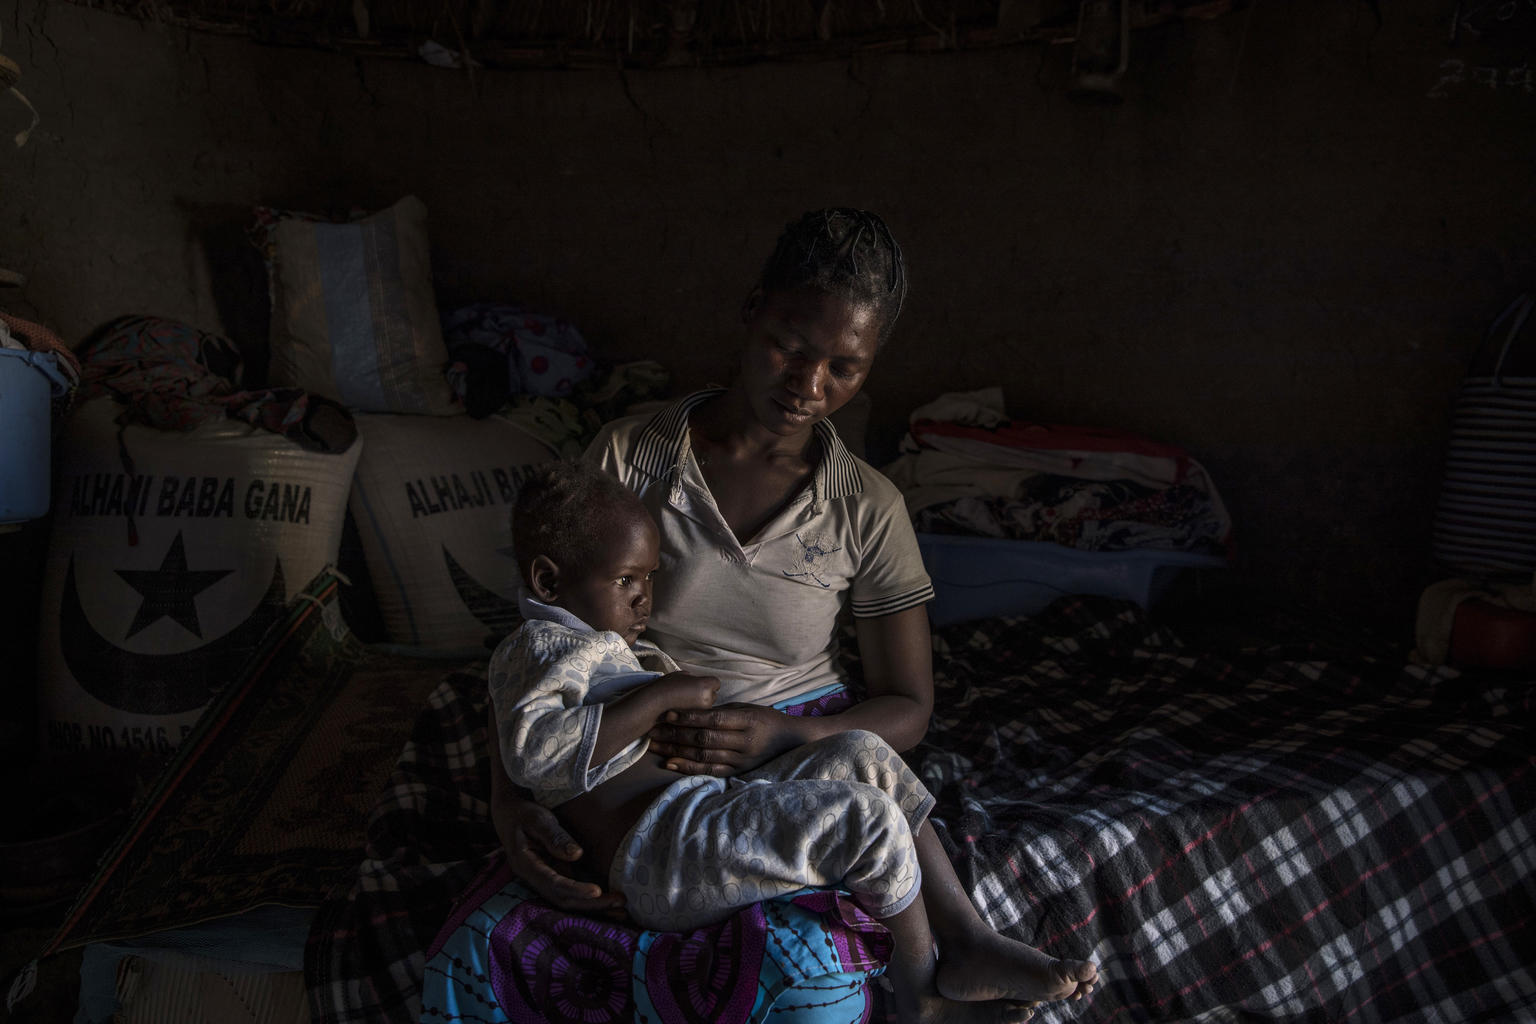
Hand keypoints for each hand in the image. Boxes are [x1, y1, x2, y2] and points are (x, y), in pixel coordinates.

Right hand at [491, 785, 625, 913]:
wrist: (510, 814)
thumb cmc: (523, 813)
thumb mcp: (536, 818)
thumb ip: (554, 836)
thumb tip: (577, 855)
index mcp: (526, 865)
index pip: (553, 884)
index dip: (575, 890)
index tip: (597, 891)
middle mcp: (535, 879)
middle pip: (563, 899)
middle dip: (592, 905)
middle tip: (620, 902)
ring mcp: (545, 879)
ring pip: (570, 900)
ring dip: (595, 907)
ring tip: (622, 910)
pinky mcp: (555, 875)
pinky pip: (574, 892)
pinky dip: (592, 899)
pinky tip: (611, 901)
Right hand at [645, 671, 719, 713]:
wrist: (653, 705)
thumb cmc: (665, 687)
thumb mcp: (681, 675)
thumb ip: (693, 678)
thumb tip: (697, 680)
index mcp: (706, 685)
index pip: (716, 683)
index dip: (707, 683)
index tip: (698, 685)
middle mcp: (708, 700)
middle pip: (713, 696)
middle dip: (706, 695)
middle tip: (691, 695)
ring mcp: (703, 713)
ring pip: (707, 708)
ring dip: (700, 706)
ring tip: (685, 704)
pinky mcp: (696, 724)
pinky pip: (700, 717)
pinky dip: (695, 715)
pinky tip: (683, 713)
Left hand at [647, 702, 800, 775]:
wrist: (790, 741)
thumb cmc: (766, 720)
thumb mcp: (747, 709)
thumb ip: (722, 711)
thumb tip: (693, 709)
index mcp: (748, 720)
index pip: (713, 719)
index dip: (689, 717)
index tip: (667, 713)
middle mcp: (745, 742)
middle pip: (704, 738)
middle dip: (676, 734)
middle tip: (653, 730)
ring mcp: (741, 760)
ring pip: (704, 756)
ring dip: (677, 751)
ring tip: (656, 746)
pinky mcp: (738, 772)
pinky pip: (710, 771)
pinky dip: (689, 768)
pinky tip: (671, 764)